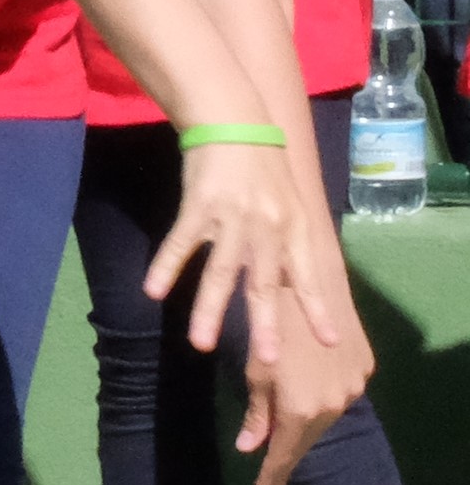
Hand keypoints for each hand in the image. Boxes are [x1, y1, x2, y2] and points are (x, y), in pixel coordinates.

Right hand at [146, 139, 338, 368]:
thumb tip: (292, 286)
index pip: (308, 276)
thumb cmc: (263, 168)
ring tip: (200, 345)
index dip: (318, 309)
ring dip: (209, 310)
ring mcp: (232, 217)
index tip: (331, 341)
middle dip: (265, 325)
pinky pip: (181, 243)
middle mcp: (268, 226)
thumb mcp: (290, 204)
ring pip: (220, 272)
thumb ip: (289, 244)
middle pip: (264, 284)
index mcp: (294, 227)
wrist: (236, 122)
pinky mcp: (200, 205)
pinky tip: (153, 291)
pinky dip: (166, 266)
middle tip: (268, 362)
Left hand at [238, 274, 371, 484]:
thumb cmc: (268, 330)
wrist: (308, 289)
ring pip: (326, 416)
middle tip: (270, 473)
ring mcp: (355, 386)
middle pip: (308, 438)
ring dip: (306, 424)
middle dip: (287, 452)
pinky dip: (323, 399)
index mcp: (302, 411)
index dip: (272, 479)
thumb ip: (257, 415)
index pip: (284, 457)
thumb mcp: (254, 374)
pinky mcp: (365, 367)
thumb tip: (250, 448)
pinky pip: (341, 393)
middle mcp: (335, 405)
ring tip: (284, 434)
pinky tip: (309, 394)